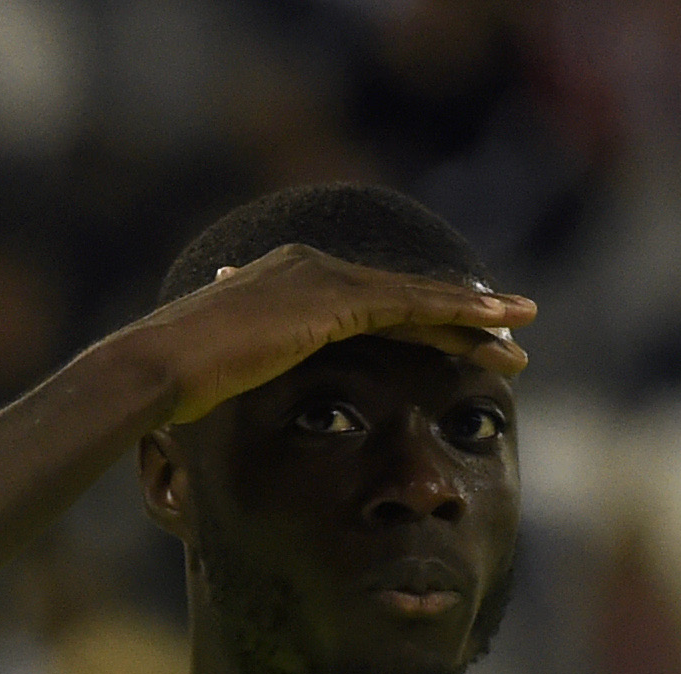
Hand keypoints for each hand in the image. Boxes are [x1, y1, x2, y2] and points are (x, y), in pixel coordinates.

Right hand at [123, 244, 533, 425]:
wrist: (156, 368)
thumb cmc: (176, 387)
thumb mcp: (225, 379)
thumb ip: (253, 375)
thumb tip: (242, 399)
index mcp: (288, 283)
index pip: (375, 304)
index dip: (423, 321)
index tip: (463, 341)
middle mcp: (311, 267)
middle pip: (405, 295)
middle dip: (463, 313)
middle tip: (514, 329)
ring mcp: (323, 278)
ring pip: (419, 297)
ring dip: (477, 315)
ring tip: (524, 330)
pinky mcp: (332, 300)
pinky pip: (411, 307)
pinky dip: (458, 316)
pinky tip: (496, 331)